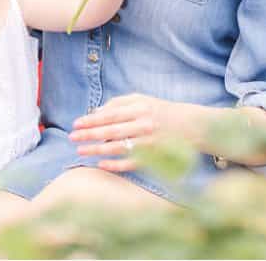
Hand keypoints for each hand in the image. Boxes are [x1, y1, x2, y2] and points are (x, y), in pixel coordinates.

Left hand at [68, 93, 187, 171]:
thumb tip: (95, 111)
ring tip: (80, 150)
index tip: (76, 124)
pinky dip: (115, 164)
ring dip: (97, 150)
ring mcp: (149, 142)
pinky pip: (131, 163)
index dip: (91, 120)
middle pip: (111, 131)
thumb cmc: (161, 111)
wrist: (193, 126)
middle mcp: (144, 124)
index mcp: (140, 108)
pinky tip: (101, 164)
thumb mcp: (142, 100)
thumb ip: (119, 103)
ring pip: (118, 147)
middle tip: (72, 137)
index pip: (110, 114)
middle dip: (89, 135)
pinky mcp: (155, 157)